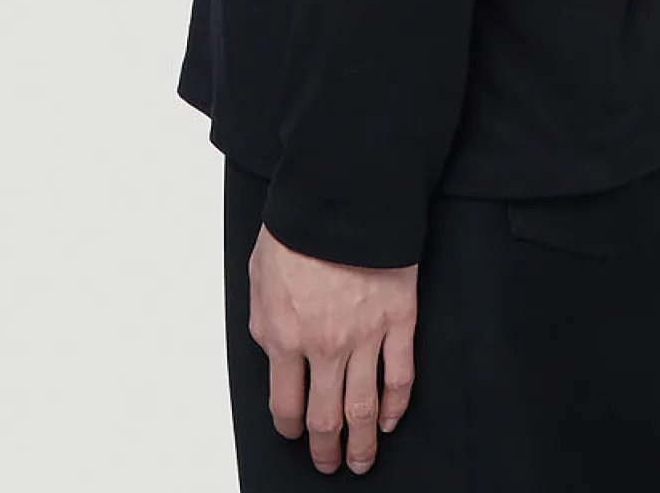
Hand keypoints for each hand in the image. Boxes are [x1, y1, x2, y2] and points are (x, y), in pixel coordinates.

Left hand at [247, 220, 417, 475]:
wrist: (343, 195)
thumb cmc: (298, 226)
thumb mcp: (259, 276)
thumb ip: (265, 321)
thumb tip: (274, 350)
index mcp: (284, 335)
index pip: (285, 405)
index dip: (290, 428)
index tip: (294, 435)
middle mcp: (324, 346)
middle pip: (325, 419)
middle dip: (326, 450)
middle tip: (329, 463)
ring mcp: (365, 337)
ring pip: (364, 409)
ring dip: (363, 443)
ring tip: (362, 460)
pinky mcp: (399, 320)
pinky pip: (400, 377)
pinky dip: (396, 406)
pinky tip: (392, 420)